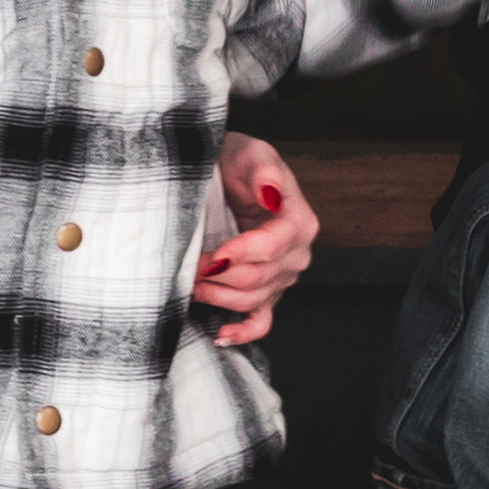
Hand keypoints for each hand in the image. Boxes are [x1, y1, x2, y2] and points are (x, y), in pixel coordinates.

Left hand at [196, 133, 321, 346]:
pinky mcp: (266, 292)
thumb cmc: (240, 162)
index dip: (239, 254)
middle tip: (190, 264)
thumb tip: (271, 194)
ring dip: (219, 297)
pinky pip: (261, 321)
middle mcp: (297, 254)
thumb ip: (264, 172)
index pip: (271, 247)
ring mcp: (282, 277)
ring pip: (252, 299)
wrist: (230, 173)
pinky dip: (243, 332)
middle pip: (259, 277)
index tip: (211, 254)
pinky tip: (220, 334)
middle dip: (220, 275)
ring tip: (191, 285)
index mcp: (299, 222)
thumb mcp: (252, 154)